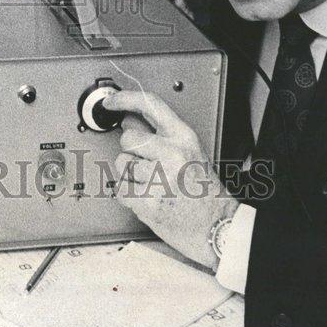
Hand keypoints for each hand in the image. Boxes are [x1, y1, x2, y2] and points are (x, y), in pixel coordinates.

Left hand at [101, 89, 237, 269]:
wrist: (216, 227)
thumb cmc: (203, 191)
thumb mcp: (190, 152)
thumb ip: (162, 136)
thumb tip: (129, 122)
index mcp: (184, 138)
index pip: (150, 105)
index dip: (124, 99)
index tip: (110, 102)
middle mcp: (172, 154)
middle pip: (127, 139)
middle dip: (132, 153)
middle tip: (149, 167)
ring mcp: (159, 178)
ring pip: (122, 164)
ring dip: (131, 176)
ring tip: (153, 185)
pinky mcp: (147, 201)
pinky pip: (120, 189)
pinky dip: (128, 196)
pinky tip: (147, 198)